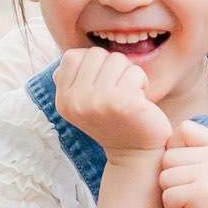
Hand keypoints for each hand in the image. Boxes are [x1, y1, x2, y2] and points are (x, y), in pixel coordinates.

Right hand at [52, 46, 174, 154]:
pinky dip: (143, 82)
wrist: (135, 153)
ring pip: (117, 60)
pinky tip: (140, 101)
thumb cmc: (114, 120)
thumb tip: (72, 56)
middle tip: (119, 90)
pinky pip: (136, 72)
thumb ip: (76, 79)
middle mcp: (76, 101)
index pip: (72, 56)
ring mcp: (99, 102)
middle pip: (96, 54)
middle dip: (113, 67)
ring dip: (129, 74)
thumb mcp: (85, 102)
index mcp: (63, 100)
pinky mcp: (123, 103)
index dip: (93, 64)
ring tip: (129, 95)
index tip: (103, 84)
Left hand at [155, 121, 207, 207]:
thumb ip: (191, 152)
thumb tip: (155, 137)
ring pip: (165, 176)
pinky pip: (167, 196)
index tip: (191, 173)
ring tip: (195, 204)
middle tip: (195, 194)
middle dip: (173, 179)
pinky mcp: (205, 194)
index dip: (176, 151)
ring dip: (172, 195)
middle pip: (168, 155)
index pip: (183, 129)